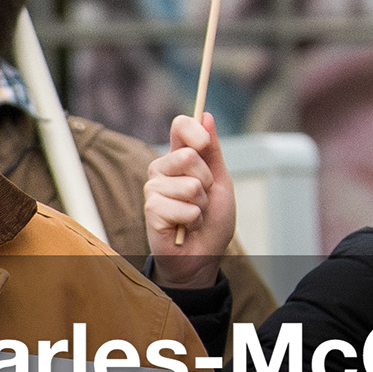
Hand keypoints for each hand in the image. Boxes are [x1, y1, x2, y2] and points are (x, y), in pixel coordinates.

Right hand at [145, 113, 232, 289]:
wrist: (203, 256)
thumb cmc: (211, 221)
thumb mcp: (221, 181)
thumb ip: (212, 151)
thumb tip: (206, 115)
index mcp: (179, 158)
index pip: (180, 126)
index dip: (193, 130)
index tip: (204, 143)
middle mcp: (162, 170)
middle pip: (189, 156)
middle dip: (207, 182)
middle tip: (203, 199)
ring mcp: (154, 190)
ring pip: (190, 185)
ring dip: (201, 205)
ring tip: (195, 216)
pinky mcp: (152, 211)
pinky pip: (184, 207)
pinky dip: (193, 220)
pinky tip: (185, 227)